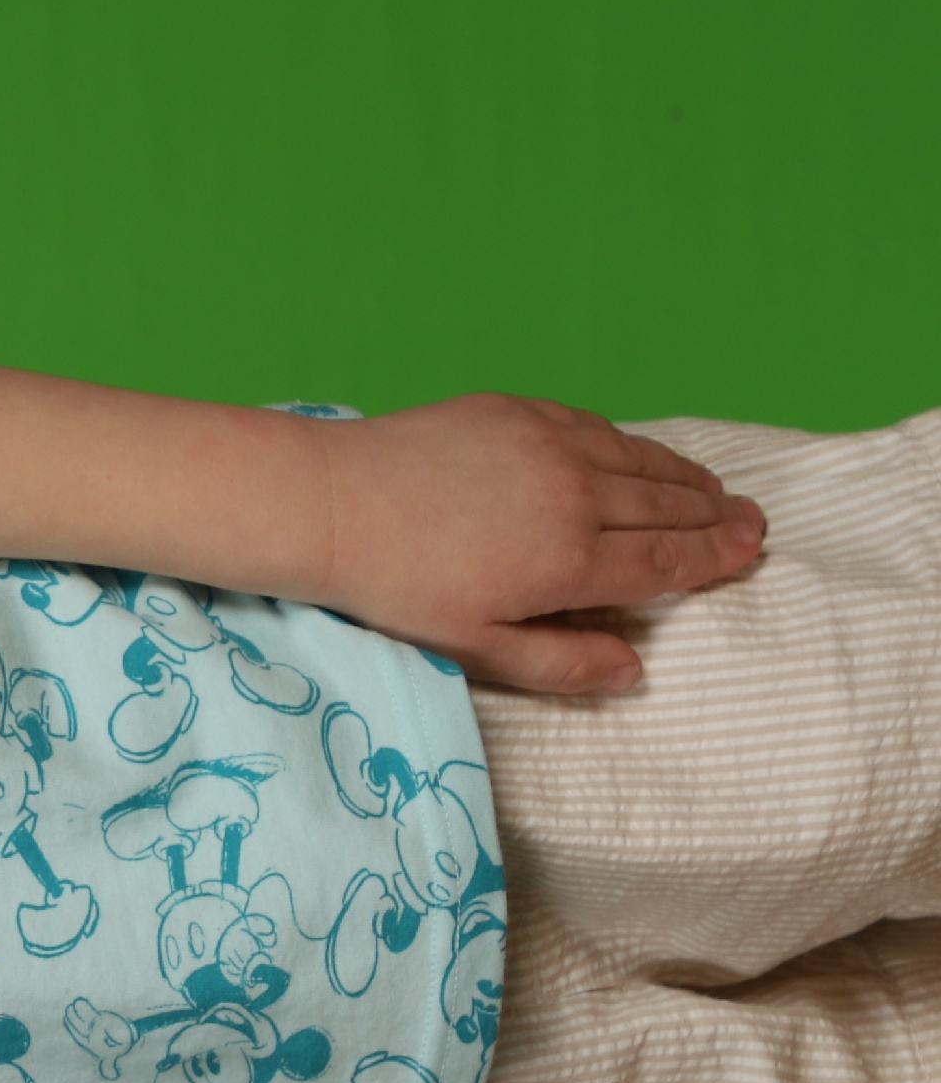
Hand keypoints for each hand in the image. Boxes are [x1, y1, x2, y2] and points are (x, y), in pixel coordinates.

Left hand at [316, 395, 765, 691]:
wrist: (331, 504)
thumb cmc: (396, 587)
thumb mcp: (476, 646)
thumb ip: (560, 663)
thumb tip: (634, 672)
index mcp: (570, 561)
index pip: (666, 562)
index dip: (714, 558)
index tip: (749, 550)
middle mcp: (575, 495)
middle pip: (667, 508)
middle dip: (715, 516)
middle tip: (752, 521)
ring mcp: (548, 445)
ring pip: (639, 461)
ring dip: (682, 477)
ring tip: (711, 489)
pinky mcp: (516, 411)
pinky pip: (594, 426)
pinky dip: (628, 444)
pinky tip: (638, 455)